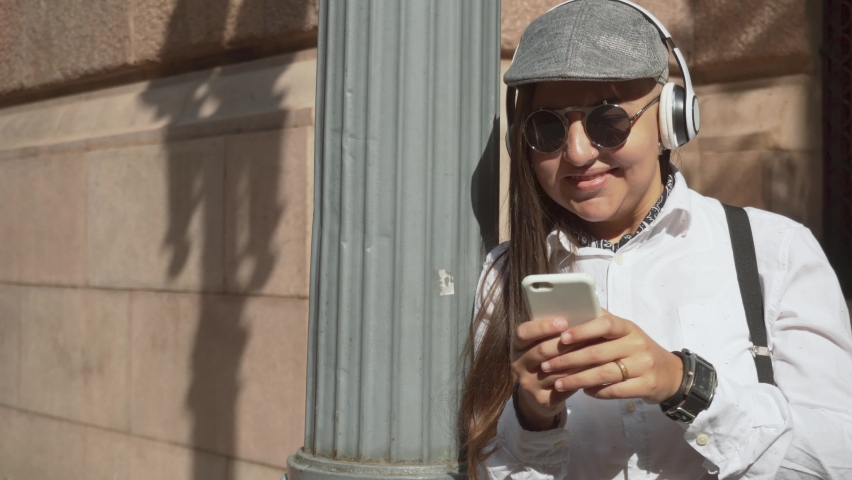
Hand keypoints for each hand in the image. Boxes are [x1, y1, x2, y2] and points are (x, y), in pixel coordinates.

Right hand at [511, 317, 584, 429]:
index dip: (542, 327)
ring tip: (594, 349)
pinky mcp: (541, 398)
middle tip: (587, 335)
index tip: (563, 322)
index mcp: (518, 345)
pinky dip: (577, 376)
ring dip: (575, 359)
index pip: (523, 332)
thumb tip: (580, 312)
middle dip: (565, 343)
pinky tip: (591, 369)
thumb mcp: (545, 341)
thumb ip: (556, 330)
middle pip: (541, 350)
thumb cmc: (549, 357)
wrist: (542, 392)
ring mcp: (528, 383)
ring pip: (555, 369)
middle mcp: (518, 364)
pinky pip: (562, 385)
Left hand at [540, 311, 682, 403]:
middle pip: (598, 353)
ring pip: (604, 374)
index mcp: (628, 327)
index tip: (562, 337)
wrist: (669, 373)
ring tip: (558, 384)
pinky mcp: (646, 386)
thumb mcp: (624, 332)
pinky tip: (583, 392)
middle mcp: (637, 344)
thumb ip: (602, 322)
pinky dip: (597, 392)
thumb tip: (573, 309)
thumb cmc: (637, 349)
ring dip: (577, 380)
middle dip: (568, 360)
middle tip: (546, 365)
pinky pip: (616, 390)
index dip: (583, 330)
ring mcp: (643, 366)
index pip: (606, 324)